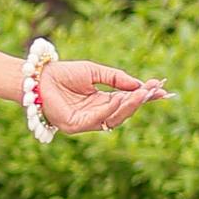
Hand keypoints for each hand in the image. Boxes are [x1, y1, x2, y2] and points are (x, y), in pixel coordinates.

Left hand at [38, 56, 168, 135]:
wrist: (37, 76)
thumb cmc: (63, 73)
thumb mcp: (95, 72)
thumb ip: (116, 78)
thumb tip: (140, 85)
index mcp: (101, 102)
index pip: (127, 101)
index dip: (144, 96)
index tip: (161, 89)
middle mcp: (96, 114)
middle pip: (123, 112)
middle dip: (139, 101)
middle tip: (154, 90)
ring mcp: (85, 122)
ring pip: (113, 118)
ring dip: (128, 105)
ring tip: (141, 93)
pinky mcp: (74, 126)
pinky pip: (96, 120)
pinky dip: (108, 110)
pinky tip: (118, 99)